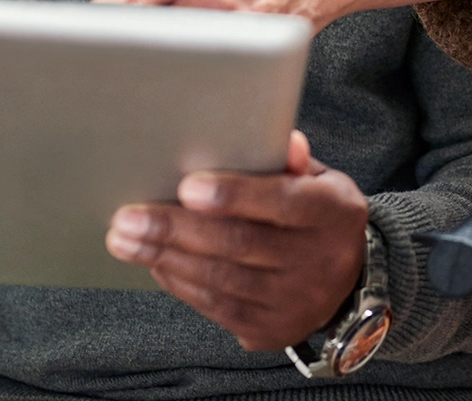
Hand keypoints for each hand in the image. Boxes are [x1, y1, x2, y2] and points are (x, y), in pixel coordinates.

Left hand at [106, 131, 369, 350]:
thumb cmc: (316, 215)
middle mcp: (320, 262)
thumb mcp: (319, 179)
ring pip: (222, 281)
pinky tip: (155, 262)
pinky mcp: (272, 331)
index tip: (186, 187)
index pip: (282, 203)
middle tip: (128, 218)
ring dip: (166, 258)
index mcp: (334, 213)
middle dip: (177, 230)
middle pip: (240, 245)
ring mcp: (295, 303)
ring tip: (125, 240)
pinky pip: (218, 308)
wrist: (346, 281)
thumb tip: (284, 141)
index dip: (234, 196)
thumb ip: (293, 161)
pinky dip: (180, 284)